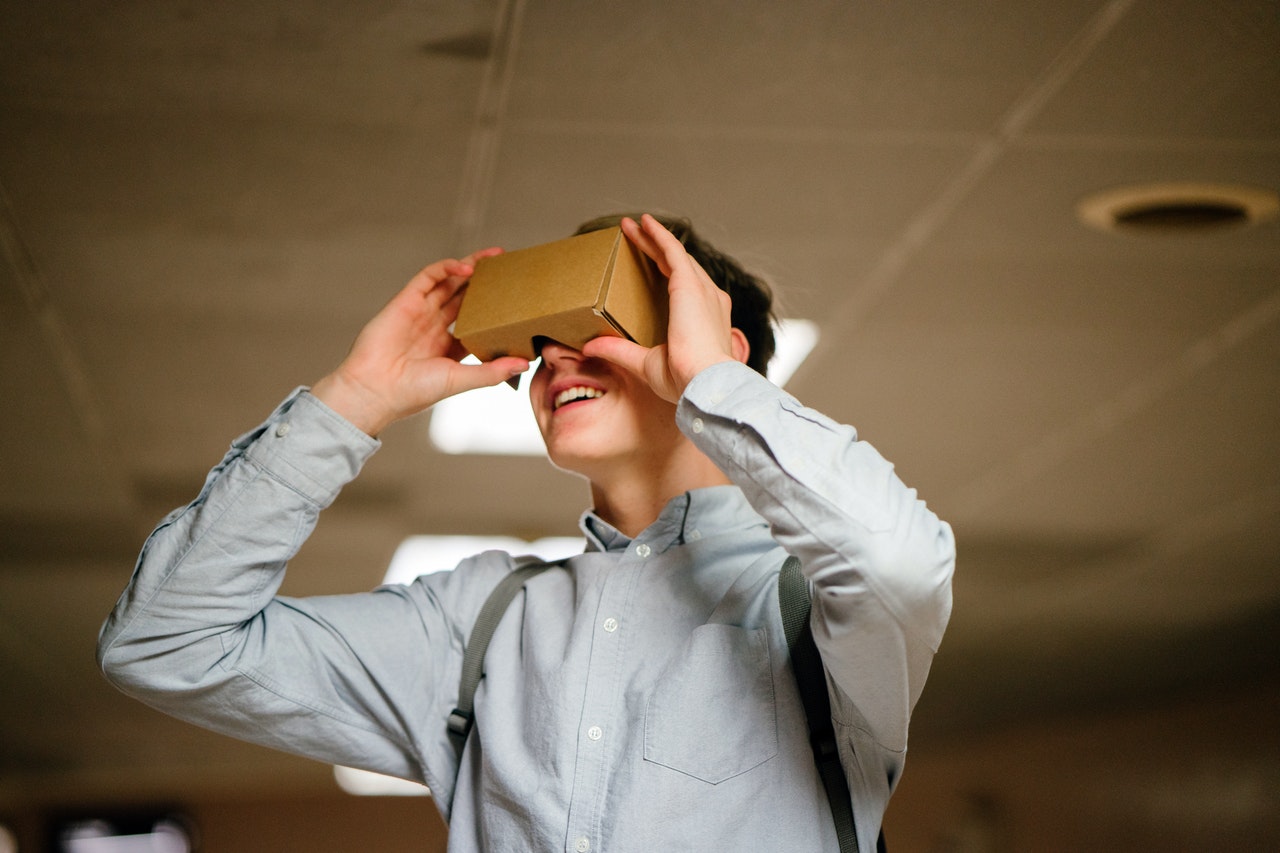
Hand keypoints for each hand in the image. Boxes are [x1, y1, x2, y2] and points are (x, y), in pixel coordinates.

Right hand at [312, 251, 528, 435]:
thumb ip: (492, 371)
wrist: (374, 390)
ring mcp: (420, 312)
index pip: (476, 322)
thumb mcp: (460, 379)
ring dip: (472, 267)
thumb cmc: (413, 391)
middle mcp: (435, 327)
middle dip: (487, 282)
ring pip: (450, 282)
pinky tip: (468, 267)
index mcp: (448, 347)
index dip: (495, 311)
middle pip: (465, 297)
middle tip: (510, 268)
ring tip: (496, 257)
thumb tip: (525, 363)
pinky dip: (447, 268)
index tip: (517, 302)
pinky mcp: (406, 300)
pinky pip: (428, 277)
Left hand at [582, 214, 746, 402]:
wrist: (704, 382)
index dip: (666, 272)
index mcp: (704, 321)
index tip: (649, 262)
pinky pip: (672, 250)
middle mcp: (708, 301)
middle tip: (637, 234)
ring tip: (635, 226)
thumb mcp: (645, 363)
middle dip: (658, 249)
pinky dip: (658, 235)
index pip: (683, 289)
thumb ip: (620, 351)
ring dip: (654, 238)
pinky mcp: (689, 284)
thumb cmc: (685, 381)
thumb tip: (590, 346)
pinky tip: (643, 223)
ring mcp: (701, 290)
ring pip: (674, 255)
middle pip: (679, 266)